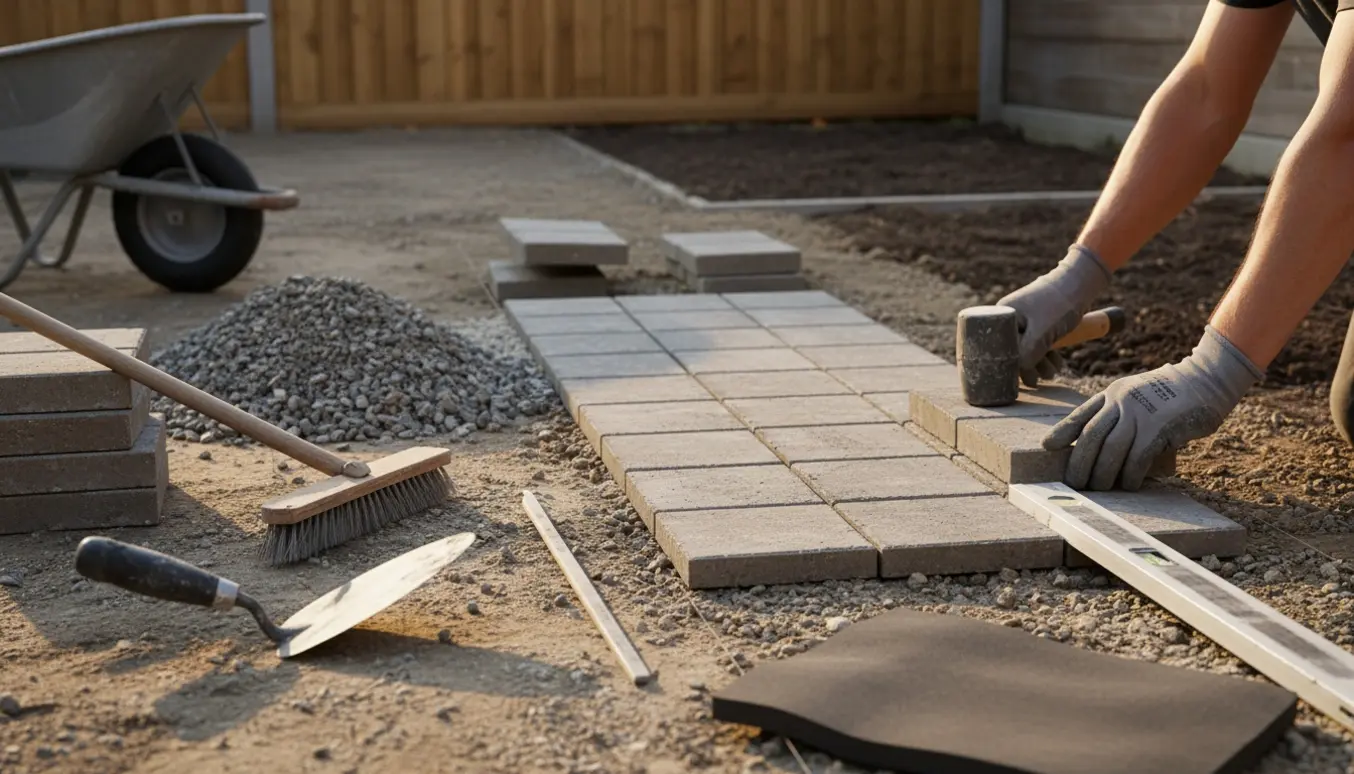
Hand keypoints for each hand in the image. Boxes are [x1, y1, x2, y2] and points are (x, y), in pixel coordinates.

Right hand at [997, 244, 1111, 386]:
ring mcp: (1023, 321)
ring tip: (1053, 371)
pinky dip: (1046, 355)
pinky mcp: (1038, 323)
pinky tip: (1057, 363)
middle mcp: (1008, 319)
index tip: (1017, 377)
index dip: (1006, 364)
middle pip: (1011, 350)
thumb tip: (1018, 371)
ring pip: (1026, 349)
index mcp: (1001, 317)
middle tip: (1037, 381)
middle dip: (1026, 367)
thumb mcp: (1041, 332)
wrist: (1080, 283)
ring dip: (1040, 364)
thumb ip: (1027, 353)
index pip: (995, 347)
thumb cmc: (1058, 304)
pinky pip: (1037, 344)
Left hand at [1042, 325, 1263, 490]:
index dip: (1061, 432)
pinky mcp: (1160, 425)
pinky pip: (1138, 456)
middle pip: (1091, 436)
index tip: (1046, 447)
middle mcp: (1121, 400)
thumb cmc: (1174, 395)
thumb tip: (1106, 453)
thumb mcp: (1139, 396)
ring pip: (1111, 449)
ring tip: (1099, 488)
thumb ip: (1122, 417)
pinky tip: (1130, 484)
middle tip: (1074, 483)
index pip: (1081, 414)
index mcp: (1113, 393)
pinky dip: (1131, 473)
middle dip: (1079, 463)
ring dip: (1102, 473)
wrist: (1208, 378)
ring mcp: (1140, 412)